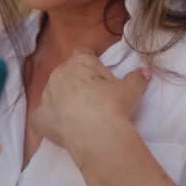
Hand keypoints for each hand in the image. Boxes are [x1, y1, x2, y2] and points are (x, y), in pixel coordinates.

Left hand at [30, 50, 149, 150]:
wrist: (95, 133)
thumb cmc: (112, 105)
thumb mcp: (130, 90)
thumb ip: (136, 78)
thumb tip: (146, 71)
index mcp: (79, 62)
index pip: (83, 52)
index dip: (91, 62)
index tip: (99, 73)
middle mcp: (59, 74)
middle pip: (67, 72)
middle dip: (78, 82)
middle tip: (94, 98)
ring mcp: (46, 95)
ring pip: (53, 92)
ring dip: (63, 100)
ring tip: (79, 115)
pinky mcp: (39, 117)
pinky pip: (41, 115)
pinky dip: (48, 120)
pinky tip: (59, 127)